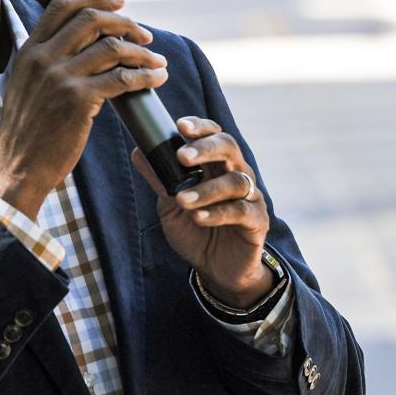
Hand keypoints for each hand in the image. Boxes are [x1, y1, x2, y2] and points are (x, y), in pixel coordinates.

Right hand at [0, 0, 167, 218]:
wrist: (16, 166)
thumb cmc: (25, 131)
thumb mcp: (24, 84)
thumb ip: (44, 61)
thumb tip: (82, 46)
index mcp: (29, 50)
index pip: (62, 5)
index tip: (120, 2)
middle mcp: (43, 57)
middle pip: (92, 19)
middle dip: (126, 22)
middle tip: (145, 36)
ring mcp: (60, 77)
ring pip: (112, 47)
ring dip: (142, 52)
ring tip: (157, 62)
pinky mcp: (78, 100)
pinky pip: (122, 78)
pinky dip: (145, 76)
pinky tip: (156, 79)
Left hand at [131, 116, 272, 308]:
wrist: (216, 269)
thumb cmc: (195, 229)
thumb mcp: (169, 204)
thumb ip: (159, 179)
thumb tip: (138, 151)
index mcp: (216, 165)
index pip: (214, 134)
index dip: (200, 127)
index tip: (180, 125)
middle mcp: (237, 174)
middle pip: (229, 148)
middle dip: (205, 148)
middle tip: (182, 157)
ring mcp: (250, 197)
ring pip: (235, 181)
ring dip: (206, 189)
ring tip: (182, 200)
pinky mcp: (257, 221)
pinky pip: (241, 211)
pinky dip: (217, 213)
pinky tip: (198, 217)